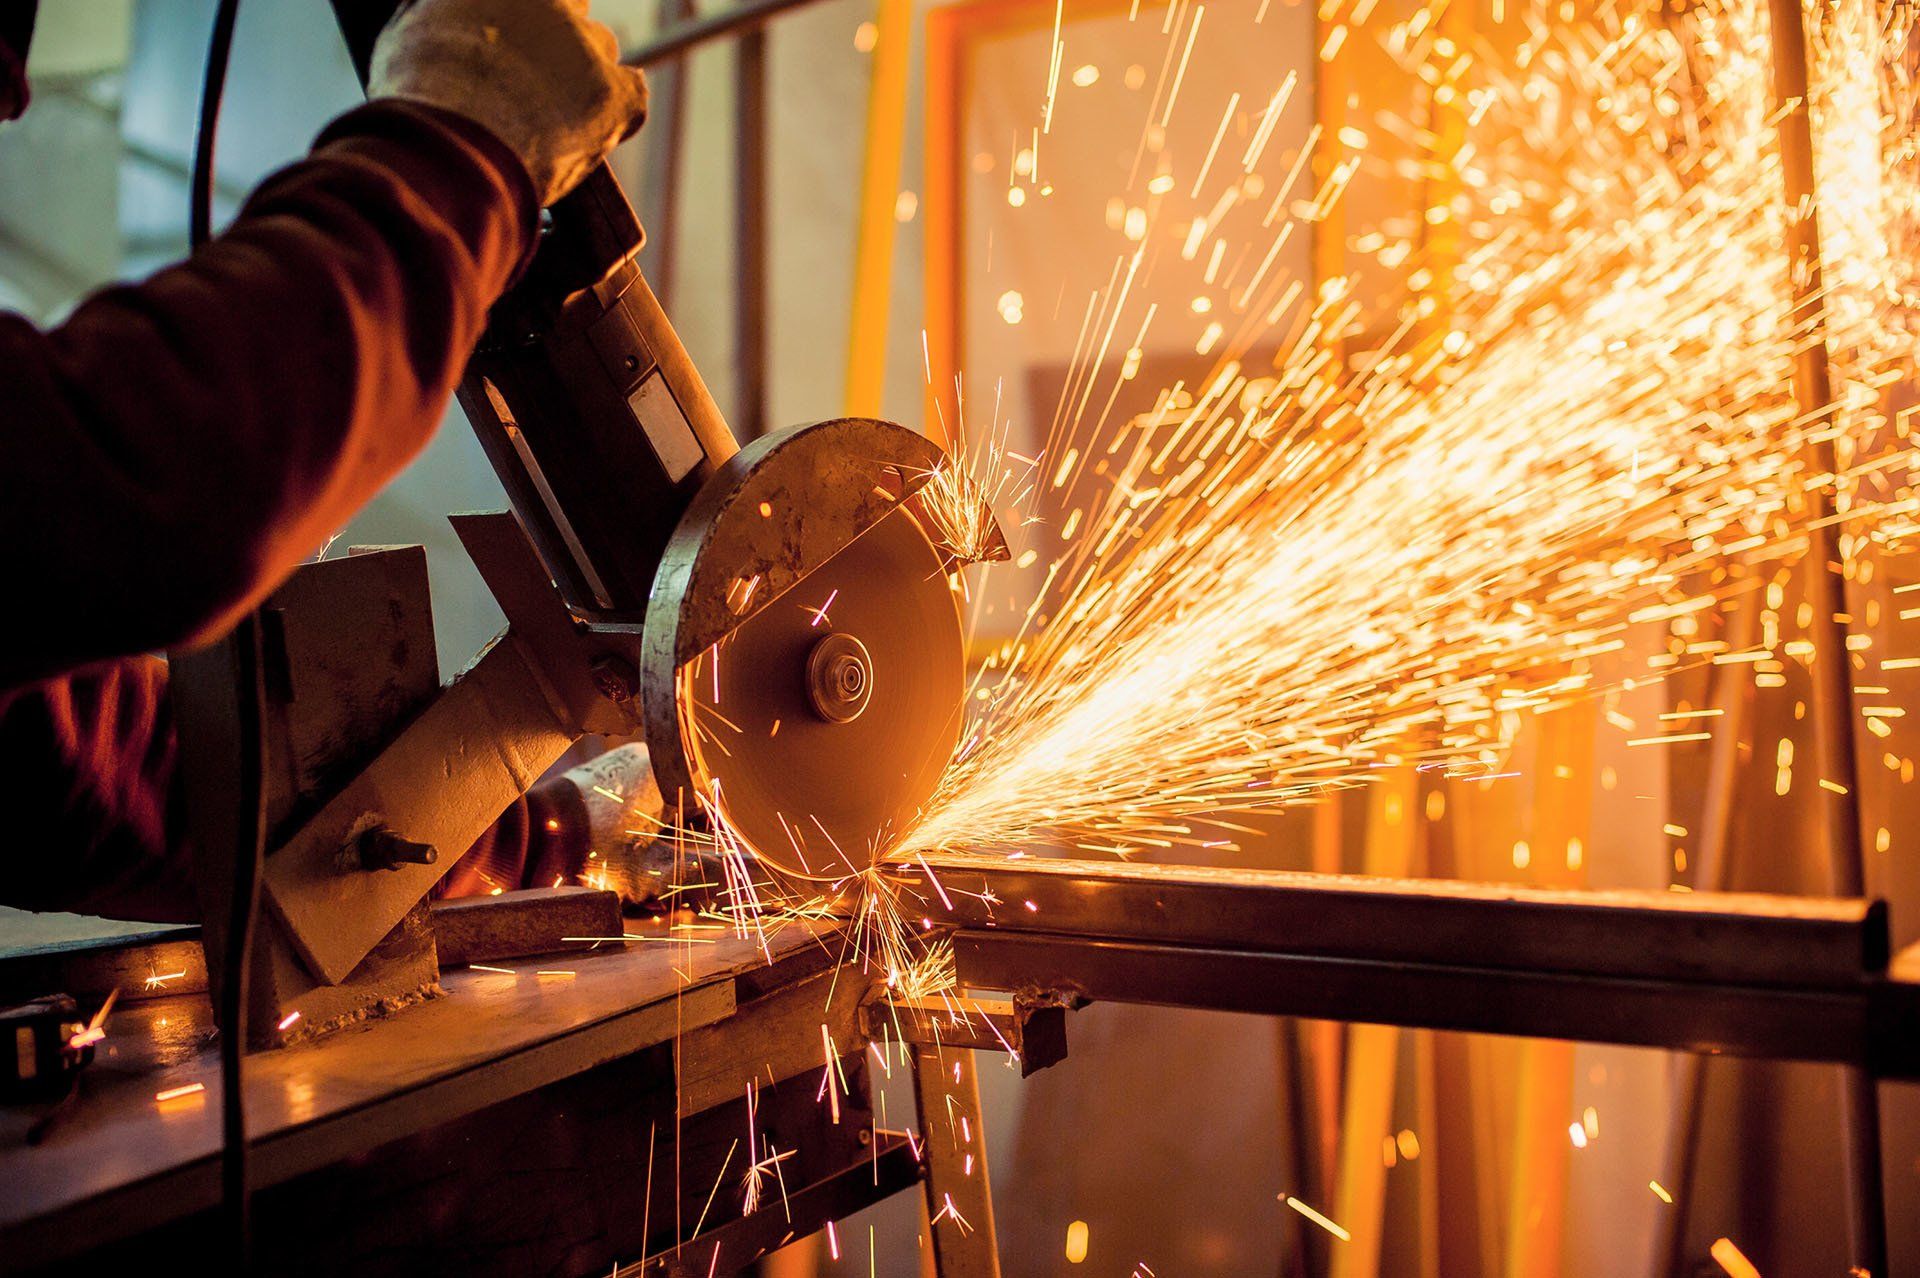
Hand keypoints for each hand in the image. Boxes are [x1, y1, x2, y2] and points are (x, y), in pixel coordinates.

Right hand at [370, 0, 648, 205]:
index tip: (518, 36)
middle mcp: (551, 2)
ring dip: (584, 77)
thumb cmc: (415, 101)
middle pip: (571, 10)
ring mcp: (586, 45)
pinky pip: (632, 94)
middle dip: (558, 39)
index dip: (531, 15)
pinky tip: (599, 126)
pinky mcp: (612, 94)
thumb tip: (430, 10)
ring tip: (552, 118)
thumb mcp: (405, 38)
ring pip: (599, 51)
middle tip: (535, 80)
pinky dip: (618, 110)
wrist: (448, 147)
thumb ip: (432, 16)